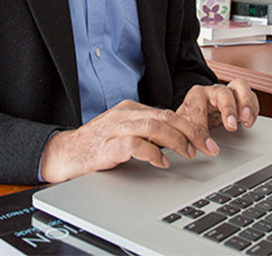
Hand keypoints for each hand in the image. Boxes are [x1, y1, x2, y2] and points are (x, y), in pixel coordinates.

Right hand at [39, 100, 216, 183]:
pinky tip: (162, 162)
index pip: (168, 113)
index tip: (207, 140)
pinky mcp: (107, 146)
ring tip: (189, 154)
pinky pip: (135, 144)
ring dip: (177, 141)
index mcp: (130, 109)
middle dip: (192, 132)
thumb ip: (147, 134)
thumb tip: (178, 141)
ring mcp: (115, 129)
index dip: (191, 126)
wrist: (63, 154)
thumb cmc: (96, 147)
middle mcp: (125, 115)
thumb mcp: (124, 133)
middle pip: (166, 117)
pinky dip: (153, 153)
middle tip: (208, 147)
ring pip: (154, 126)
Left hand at [176, 78, 258, 140]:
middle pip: (222, 92)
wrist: (197, 112)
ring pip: (240, 87)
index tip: (207, 147)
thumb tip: (181, 147)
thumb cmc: (189, 119)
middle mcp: (213, 91)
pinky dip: (253, 107)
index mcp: (195, 96)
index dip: (203, 130)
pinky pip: (251, 96)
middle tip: (231, 126)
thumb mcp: (181, 126)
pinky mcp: (240, 98)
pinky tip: (250, 121)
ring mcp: (228, 92)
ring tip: (246, 120)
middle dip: (228, 109)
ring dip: (245, 103)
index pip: (198, 110)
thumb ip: (181, 133)